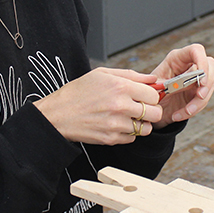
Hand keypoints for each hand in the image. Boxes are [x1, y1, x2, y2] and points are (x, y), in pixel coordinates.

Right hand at [35, 68, 162, 144]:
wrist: (57, 114)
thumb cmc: (78, 92)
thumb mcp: (103, 74)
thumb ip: (131, 75)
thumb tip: (152, 78)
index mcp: (120, 87)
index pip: (154, 95)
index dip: (152, 96)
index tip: (146, 97)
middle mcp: (120, 106)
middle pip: (155, 113)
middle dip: (151, 111)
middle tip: (142, 108)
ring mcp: (116, 124)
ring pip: (146, 128)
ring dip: (141, 123)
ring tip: (128, 117)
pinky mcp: (111, 138)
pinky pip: (132, 138)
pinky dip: (128, 132)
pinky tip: (116, 124)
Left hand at [150, 43, 213, 127]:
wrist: (149, 110)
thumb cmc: (149, 94)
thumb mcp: (156, 88)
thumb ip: (172, 84)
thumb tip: (189, 83)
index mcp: (177, 59)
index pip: (195, 50)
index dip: (202, 61)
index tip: (201, 79)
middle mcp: (189, 66)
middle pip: (209, 65)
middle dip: (207, 82)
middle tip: (200, 95)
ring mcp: (195, 79)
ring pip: (209, 85)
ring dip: (199, 101)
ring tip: (185, 111)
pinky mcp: (197, 93)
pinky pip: (203, 100)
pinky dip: (193, 110)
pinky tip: (178, 115)